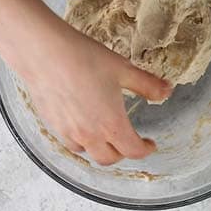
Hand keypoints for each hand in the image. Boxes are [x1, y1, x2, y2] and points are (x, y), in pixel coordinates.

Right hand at [4, 18, 171, 165]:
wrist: (44, 52)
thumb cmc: (84, 58)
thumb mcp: (122, 68)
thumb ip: (147, 84)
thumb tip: (166, 91)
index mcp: (112, 124)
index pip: (133, 151)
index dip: (145, 150)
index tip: (149, 143)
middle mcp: (90, 134)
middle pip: (109, 158)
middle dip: (122, 153)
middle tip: (127, 140)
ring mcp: (68, 131)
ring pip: (87, 152)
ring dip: (98, 148)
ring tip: (102, 134)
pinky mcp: (51, 123)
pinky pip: (68, 141)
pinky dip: (78, 139)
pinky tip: (78, 124)